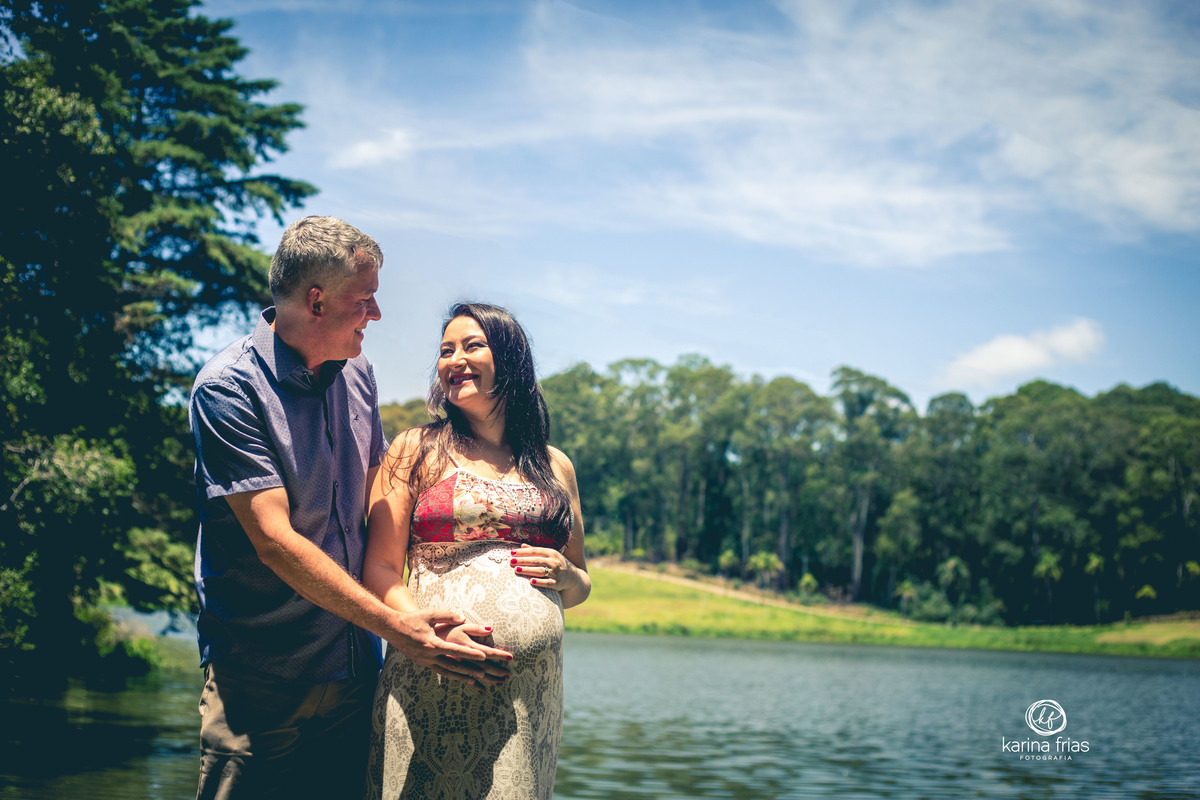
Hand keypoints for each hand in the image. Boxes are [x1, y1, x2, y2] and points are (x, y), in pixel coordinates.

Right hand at [386, 608, 511, 690]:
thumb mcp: (430, 614)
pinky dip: (452, 676)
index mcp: (432, 644)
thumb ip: (448, 615)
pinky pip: (441, 672)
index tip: (484, 656)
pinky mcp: (423, 664)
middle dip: (470, 670)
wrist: (392, 628)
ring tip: (477, 681)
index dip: (470, 654)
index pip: (456, 650)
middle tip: (486, 674)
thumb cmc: (413, 619)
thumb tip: (463, 618)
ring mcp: (425, 662)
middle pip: (454, 666)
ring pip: (447, 673)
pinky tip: (460, 679)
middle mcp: (429, 656)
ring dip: (462, 677)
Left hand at [509, 543, 576, 592]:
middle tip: (511, 561)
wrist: (574, 577)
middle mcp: (554, 561)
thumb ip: (536, 551)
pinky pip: (548, 583)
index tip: (512, 553)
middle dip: (523, 560)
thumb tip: (522, 546)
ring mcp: (556, 572)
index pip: (535, 551)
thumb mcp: (549, 555)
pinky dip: (540, 582)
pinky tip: (531, 581)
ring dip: (528, 570)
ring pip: (540, 571)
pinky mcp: (558, 583)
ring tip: (517, 570)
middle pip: (536, 560)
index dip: (523, 552)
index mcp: (551, 553)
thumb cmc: (557, 564)